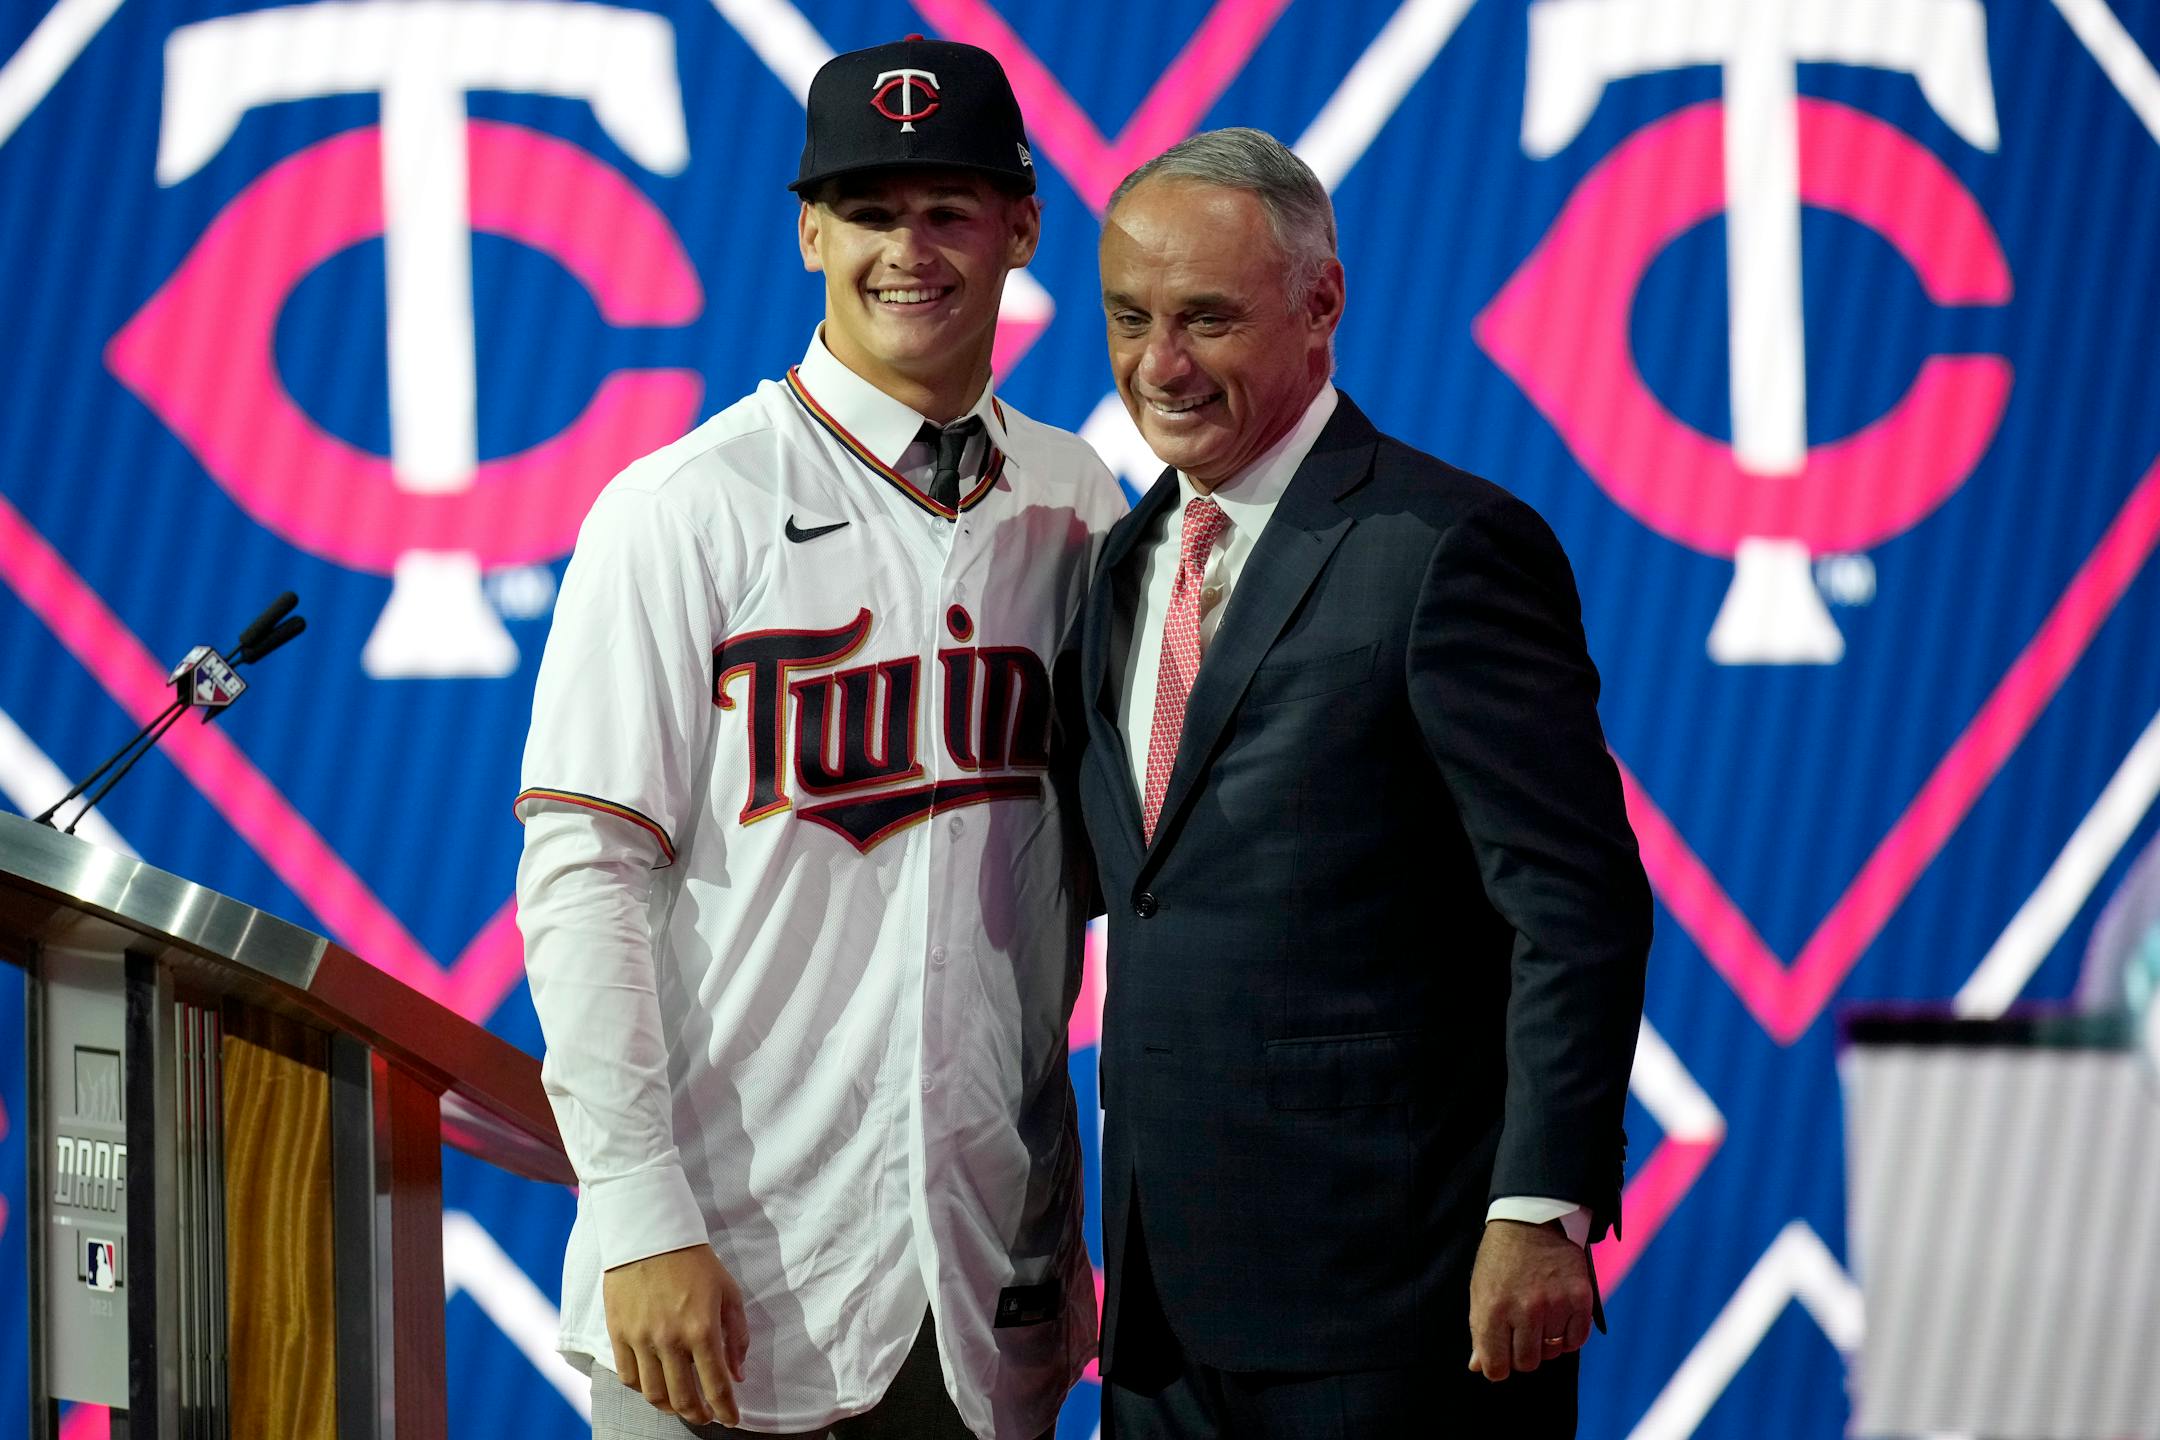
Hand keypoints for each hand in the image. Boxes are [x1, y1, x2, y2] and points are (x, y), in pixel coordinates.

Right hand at [603, 1244, 750, 1424]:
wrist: (650, 1234)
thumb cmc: (695, 1262)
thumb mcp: (729, 1293)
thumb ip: (736, 1336)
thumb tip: (737, 1374)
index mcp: (702, 1329)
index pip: (716, 1385)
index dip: (726, 1409)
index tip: (732, 1419)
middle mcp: (670, 1340)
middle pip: (683, 1398)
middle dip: (699, 1414)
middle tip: (707, 1416)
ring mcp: (641, 1339)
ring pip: (654, 1394)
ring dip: (670, 1408)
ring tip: (681, 1406)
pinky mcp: (618, 1334)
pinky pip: (628, 1377)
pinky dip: (643, 1390)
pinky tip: (655, 1387)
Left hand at [1466, 1219, 1593, 1380]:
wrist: (1532, 1219)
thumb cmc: (1501, 1257)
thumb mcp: (1480, 1290)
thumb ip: (1480, 1330)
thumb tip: (1479, 1366)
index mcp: (1493, 1309)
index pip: (1496, 1367)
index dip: (1497, 1368)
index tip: (1501, 1359)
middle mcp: (1525, 1309)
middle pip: (1527, 1363)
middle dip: (1522, 1354)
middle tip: (1521, 1333)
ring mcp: (1555, 1304)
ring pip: (1552, 1352)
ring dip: (1546, 1342)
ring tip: (1540, 1319)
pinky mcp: (1580, 1298)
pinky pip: (1577, 1340)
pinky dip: (1568, 1336)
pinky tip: (1559, 1320)